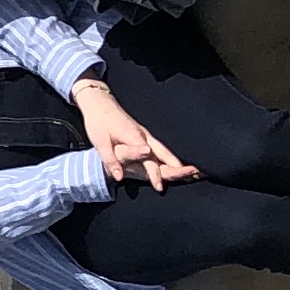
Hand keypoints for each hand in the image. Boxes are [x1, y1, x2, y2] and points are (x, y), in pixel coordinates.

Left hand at [74, 79, 197, 188]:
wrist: (99, 102)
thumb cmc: (98, 123)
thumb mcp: (100, 143)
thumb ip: (111, 160)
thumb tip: (119, 177)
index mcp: (134, 138)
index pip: (148, 160)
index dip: (154, 175)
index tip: (160, 187)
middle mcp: (143, 136)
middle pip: (163, 154)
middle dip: (177, 166)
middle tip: (191, 175)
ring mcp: (145, 134)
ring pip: (164, 149)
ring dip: (176, 160)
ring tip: (189, 171)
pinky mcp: (143, 133)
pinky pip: (160, 147)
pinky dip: (169, 155)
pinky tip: (172, 161)